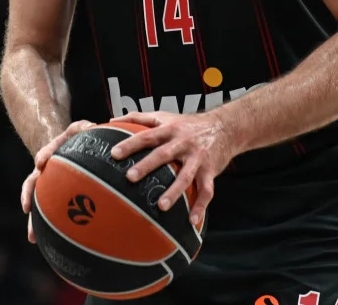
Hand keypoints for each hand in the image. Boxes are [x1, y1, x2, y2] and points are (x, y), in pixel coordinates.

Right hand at [20, 120, 95, 242]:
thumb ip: (83, 127)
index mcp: (51, 153)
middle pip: (32, 184)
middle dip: (28, 197)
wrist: (65, 147)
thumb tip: (92, 127)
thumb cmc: (76, 138)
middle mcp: (43, 171)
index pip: (45, 153)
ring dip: (34, 221)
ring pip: (37, 204)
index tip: (40, 162)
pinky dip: (49, 228)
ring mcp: (45, 186)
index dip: (43, 156)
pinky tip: (52, 244)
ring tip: (32, 238)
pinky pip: (49, 213)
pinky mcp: (52, 198)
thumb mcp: (79, 128)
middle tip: (26, 208)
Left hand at [108, 111, 237, 227]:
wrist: (225, 127)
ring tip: (160, 206)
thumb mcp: (165, 116)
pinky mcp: (210, 171)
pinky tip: (192, 221)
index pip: (147, 136)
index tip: (114, 154)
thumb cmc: (188, 124)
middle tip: (130, 177)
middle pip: (163, 154)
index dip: (130, 144)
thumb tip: (111, 120)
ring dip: (174, 192)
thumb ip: (138, 118)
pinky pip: (206, 191)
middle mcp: (183, 143)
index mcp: (169, 130)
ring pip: (186, 176)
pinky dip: (200, 206)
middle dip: (147, 166)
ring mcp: (198, 158)